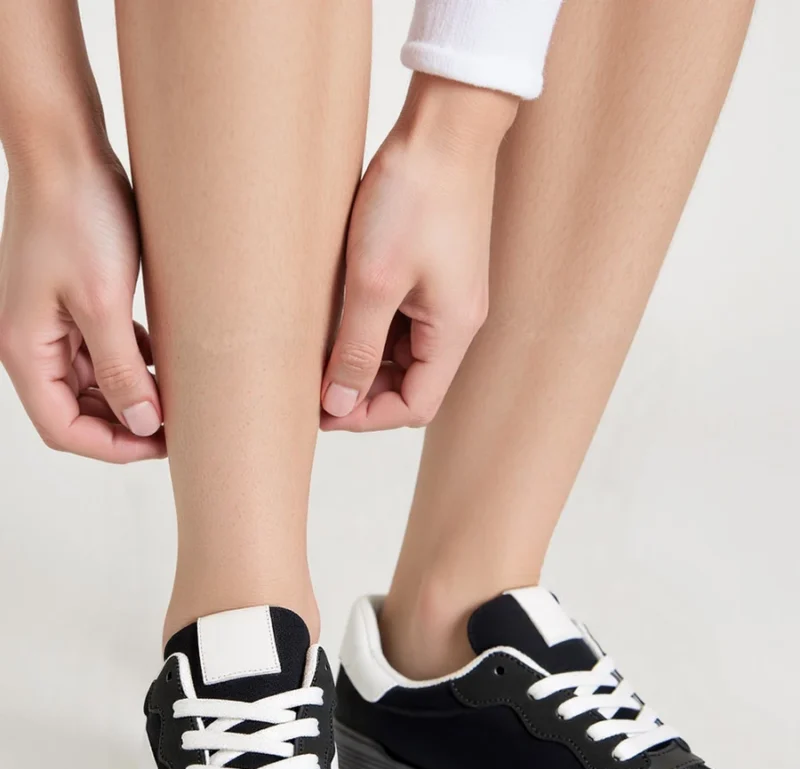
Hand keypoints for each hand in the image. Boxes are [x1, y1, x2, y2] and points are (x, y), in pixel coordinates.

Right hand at [0, 148, 164, 461]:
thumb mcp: (105, 303)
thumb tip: (143, 424)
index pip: (64, 428)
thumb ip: (122, 371)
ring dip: (130, 394)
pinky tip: (161, 360)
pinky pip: (99, 350)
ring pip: (92, 383)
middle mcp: (31, 343)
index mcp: (25, 350)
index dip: (113, 446)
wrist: (66, 147)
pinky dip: (129, 363)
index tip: (162, 443)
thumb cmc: (77, 216)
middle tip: (178, 425)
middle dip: (125, 423)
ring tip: (176, 396)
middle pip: (77, 410)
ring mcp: (49, 322)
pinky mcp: (71, 302)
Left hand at [321, 75, 516, 431]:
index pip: (414, 405)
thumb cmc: (414, 197)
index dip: (366, 416)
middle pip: (410, 383)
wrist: (444, 125)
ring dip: (363, 358)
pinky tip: (337, 316)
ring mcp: (446, 296)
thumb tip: (337, 404)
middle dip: (361, 390)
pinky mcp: (433, 272)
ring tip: (317, 350)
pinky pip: (402, 320)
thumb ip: (356, 350)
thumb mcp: (374, 283)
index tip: (320, 410)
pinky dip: (370, 328)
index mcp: (453, 332)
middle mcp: (456, 321)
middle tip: (311, 383)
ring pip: (402, 353)